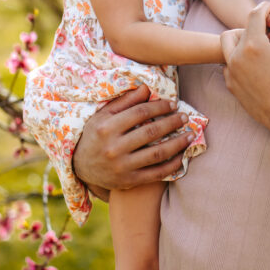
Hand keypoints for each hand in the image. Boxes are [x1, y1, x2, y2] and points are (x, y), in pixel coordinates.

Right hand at [72, 85, 193, 196]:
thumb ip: (125, 102)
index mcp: (107, 127)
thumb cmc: (95, 135)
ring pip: (157, 153)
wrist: (80, 167)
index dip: (159, 107)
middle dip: (172, 123)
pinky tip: (182, 156)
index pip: (140, 113)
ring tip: (189, 136)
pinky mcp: (129, 182)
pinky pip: (156, 173)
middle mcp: (114, 148)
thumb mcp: (103, 115)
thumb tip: (147, 88)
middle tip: (185, 117)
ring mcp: (122, 166)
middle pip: (151, 132)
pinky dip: (172, 165)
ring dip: (178, 144)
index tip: (173, 104)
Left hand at [220, 2, 269, 132]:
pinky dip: (238, 60)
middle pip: (236, 29)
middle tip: (265, 32)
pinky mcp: (230, 84)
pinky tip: (254, 65)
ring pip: (226, 46)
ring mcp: (232, 71)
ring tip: (256, 47)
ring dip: (239, 42)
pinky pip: (229, 64)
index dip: (264, 7)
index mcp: (255, 45)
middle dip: (250, 26)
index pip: (255, 15)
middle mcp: (238, 56)